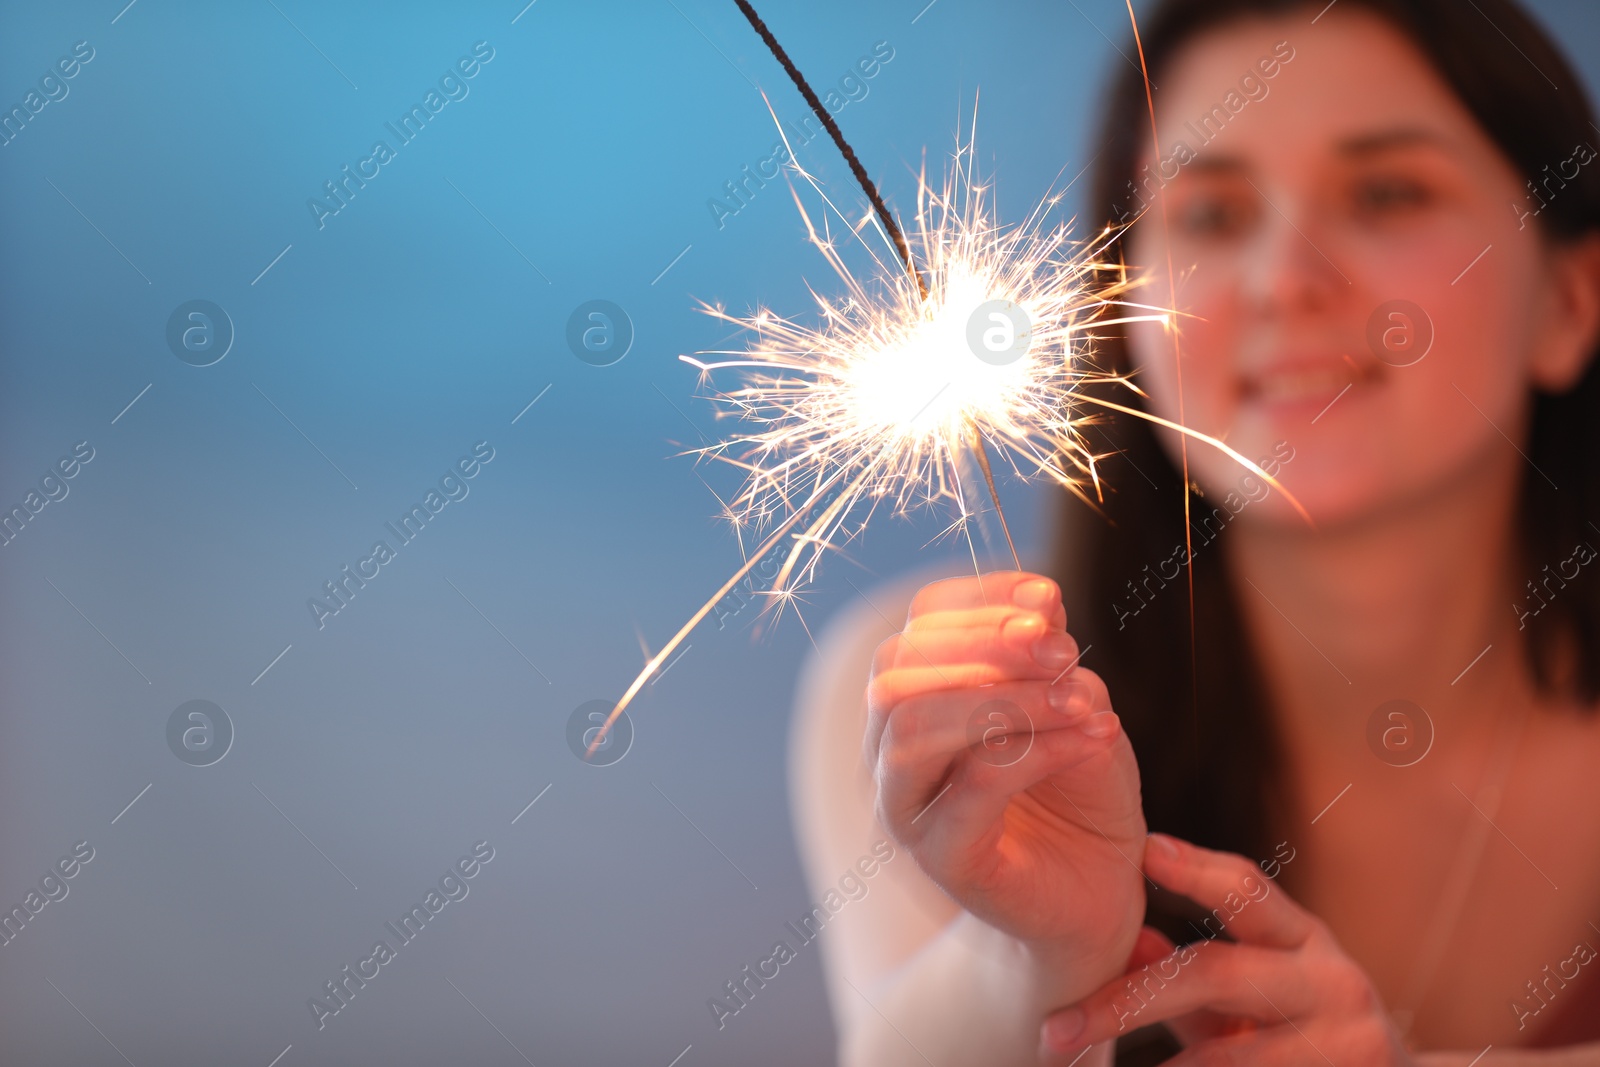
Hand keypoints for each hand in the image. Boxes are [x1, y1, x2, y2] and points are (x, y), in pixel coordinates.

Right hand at [864, 571, 1146, 966]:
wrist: (1099, 892)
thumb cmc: (1079, 791)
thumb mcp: (1073, 703)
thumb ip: (1047, 656)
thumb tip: (1040, 602)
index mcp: (916, 698)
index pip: (919, 625)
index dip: (979, 599)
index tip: (1049, 597)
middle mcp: (890, 749)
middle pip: (895, 670)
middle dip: (984, 645)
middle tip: (1063, 650)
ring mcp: (906, 808)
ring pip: (913, 727)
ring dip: (1007, 698)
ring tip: (1082, 700)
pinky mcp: (942, 859)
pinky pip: (973, 787)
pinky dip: (1039, 751)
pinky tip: (1094, 737)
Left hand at [1042, 833, 1415, 1064]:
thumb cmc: (1303, 1040)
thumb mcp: (1255, 998)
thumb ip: (1190, 976)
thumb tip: (1127, 941)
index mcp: (1305, 941)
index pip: (1248, 890)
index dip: (1195, 868)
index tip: (1144, 849)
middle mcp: (1332, 982)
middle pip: (1214, 974)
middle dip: (1126, 1002)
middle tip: (1056, 1029)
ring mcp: (1348, 1043)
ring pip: (1228, 1056)